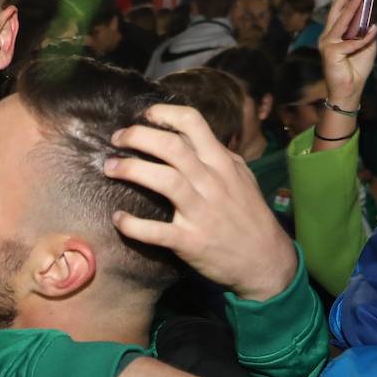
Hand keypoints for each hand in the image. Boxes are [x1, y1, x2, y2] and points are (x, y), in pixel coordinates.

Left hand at [105, 103, 296, 301]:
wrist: (266, 261)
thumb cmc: (250, 217)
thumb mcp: (242, 178)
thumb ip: (219, 156)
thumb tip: (193, 137)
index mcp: (222, 163)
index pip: (193, 123)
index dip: (163, 114)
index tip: (144, 116)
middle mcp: (211, 182)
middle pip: (171, 147)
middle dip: (138, 136)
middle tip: (117, 139)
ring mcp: (201, 212)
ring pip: (164, 180)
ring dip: (131, 170)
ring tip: (110, 168)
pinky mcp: (190, 241)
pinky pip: (156, 231)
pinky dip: (133, 225)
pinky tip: (119, 219)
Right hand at [317, 0, 376, 108]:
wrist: (349, 91)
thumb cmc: (356, 69)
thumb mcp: (366, 45)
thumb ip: (367, 31)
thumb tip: (373, 16)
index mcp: (334, 34)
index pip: (340, 11)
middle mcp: (328, 36)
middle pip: (337, 11)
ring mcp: (328, 44)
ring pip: (341, 21)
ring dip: (351, 6)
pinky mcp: (331, 53)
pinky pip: (352, 42)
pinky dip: (364, 38)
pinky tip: (374, 31)